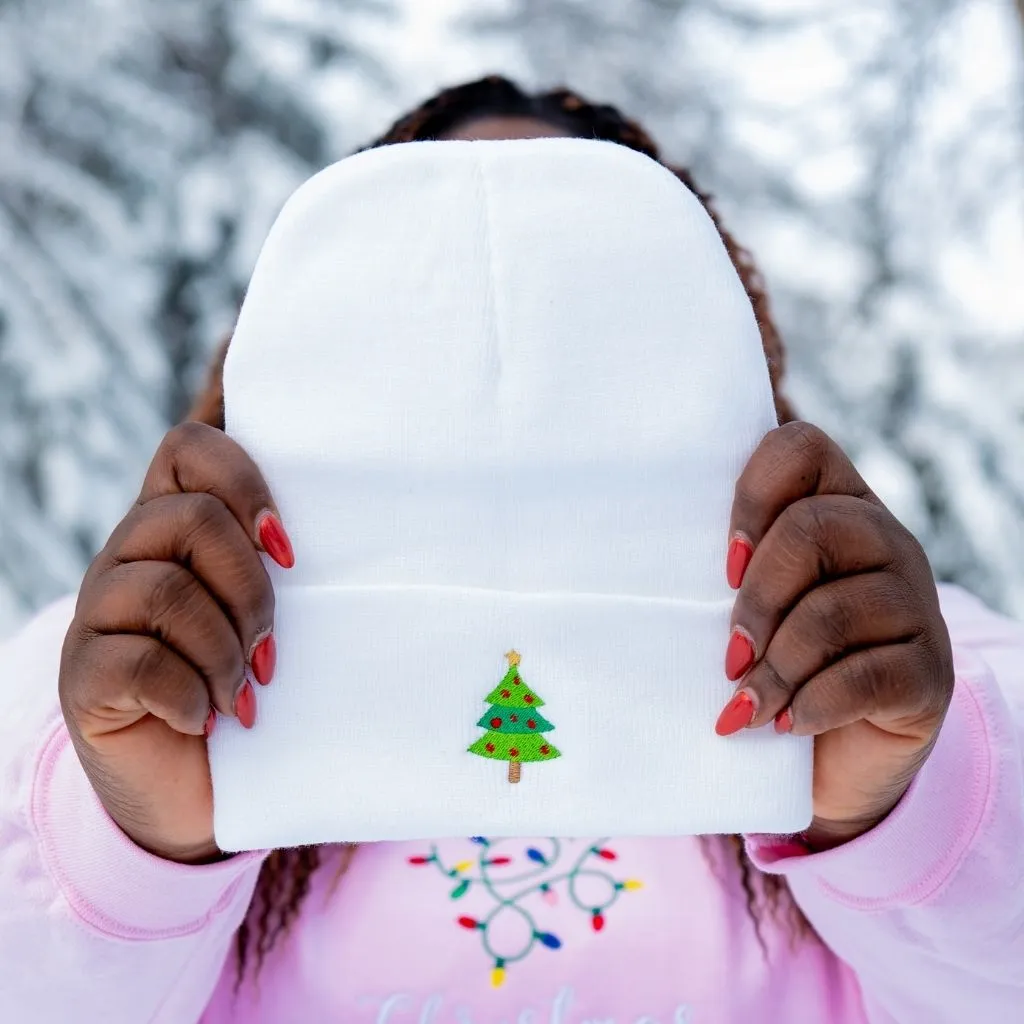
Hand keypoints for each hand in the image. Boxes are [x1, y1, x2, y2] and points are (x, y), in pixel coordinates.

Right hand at [59, 422, 293, 862]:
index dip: (244, 482)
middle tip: (270, 646)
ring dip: (224, 649)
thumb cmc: (250, 686)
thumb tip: (335, 529)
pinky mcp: (83, 675)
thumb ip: (282, 561)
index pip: (189, 447)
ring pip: (165, 589)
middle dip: (249, 588)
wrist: (198, 787)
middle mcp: (129, 556)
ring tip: (243, 691)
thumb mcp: (270, 614)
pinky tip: (207, 718)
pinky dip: (191, 694)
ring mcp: (98, 613)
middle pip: (190, 519)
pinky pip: (140, 662)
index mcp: (175, 524)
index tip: (289, 550)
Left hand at [715, 422, 954, 849]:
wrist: (835, 757)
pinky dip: (813, 704)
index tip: (722, 564)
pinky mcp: (931, 672)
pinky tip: (786, 723)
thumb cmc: (770, 662)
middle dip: (757, 598)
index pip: (801, 446)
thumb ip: (719, 561)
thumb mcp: (746, 602)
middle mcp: (884, 539)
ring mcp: (916, 603)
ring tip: (745, 702)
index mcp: (835, 504)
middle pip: (813, 528)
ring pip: (835, 609)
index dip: (753, 494)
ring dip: (776, 666)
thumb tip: (635, 532)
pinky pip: (868, 676)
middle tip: (729, 653)